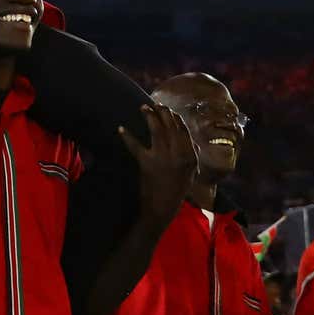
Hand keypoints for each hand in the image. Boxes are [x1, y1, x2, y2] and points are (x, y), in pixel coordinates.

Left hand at [119, 104, 196, 226]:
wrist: (162, 209)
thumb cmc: (176, 191)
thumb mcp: (190, 174)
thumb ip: (192, 157)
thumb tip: (192, 142)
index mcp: (190, 157)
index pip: (184, 132)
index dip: (176, 119)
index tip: (169, 111)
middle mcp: (179, 155)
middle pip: (171, 127)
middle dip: (163, 113)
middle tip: (155, 105)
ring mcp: (163, 159)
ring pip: (157, 131)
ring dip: (150, 117)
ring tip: (143, 108)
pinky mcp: (147, 164)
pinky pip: (136, 146)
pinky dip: (127, 137)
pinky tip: (121, 128)